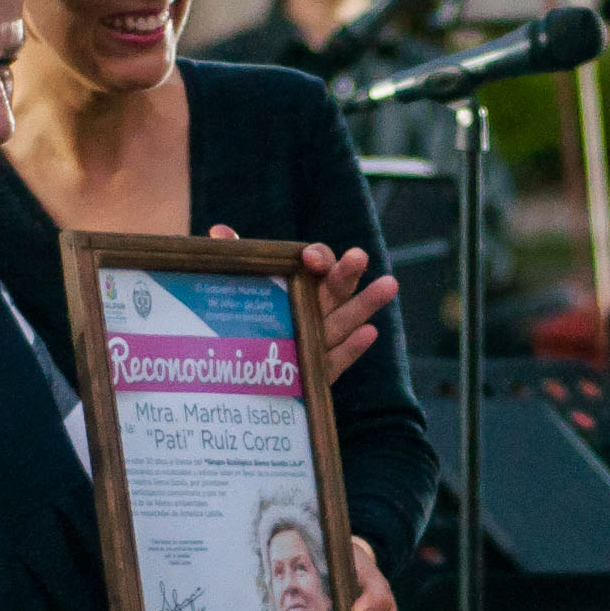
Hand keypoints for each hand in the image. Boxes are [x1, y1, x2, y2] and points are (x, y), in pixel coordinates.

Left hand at [209, 227, 401, 380]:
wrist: (240, 376)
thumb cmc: (246, 322)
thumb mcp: (238, 293)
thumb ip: (237, 264)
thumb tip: (218, 234)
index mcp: (302, 285)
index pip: (318, 264)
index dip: (318, 257)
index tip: (308, 258)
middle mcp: (316, 309)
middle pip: (336, 288)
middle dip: (347, 273)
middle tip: (359, 256)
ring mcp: (320, 341)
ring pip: (344, 321)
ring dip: (365, 304)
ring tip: (390, 284)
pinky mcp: (316, 373)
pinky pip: (335, 360)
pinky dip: (352, 348)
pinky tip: (369, 333)